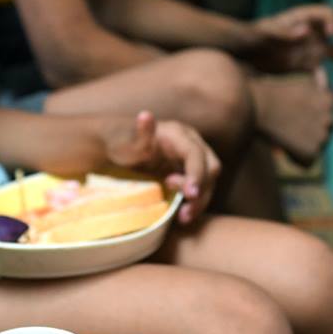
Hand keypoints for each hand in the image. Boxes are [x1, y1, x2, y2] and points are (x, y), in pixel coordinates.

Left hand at [104, 112, 219, 224]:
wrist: (122, 147)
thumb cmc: (124, 142)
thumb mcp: (129, 141)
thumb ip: (141, 133)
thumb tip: (145, 115)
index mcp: (179, 134)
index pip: (196, 154)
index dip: (197, 174)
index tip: (191, 194)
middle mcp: (192, 144)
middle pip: (210, 168)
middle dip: (201, 190)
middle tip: (183, 211)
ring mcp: (194, 159)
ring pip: (209, 180)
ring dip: (200, 201)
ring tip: (183, 218)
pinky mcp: (191, 172)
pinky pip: (201, 187)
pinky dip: (195, 202)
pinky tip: (182, 215)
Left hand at [247, 5, 332, 74]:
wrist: (242, 53)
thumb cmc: (251, 37)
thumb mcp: (263, 33)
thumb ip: (282, 32)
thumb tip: (304, 31)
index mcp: (302, 18)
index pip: (326, 13)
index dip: (332, 20)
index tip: (332, 32)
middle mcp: (313, 31)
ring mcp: (312, 48)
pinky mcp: (307, 64)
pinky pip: (322, 72)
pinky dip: (325, 80)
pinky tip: (322, 89)